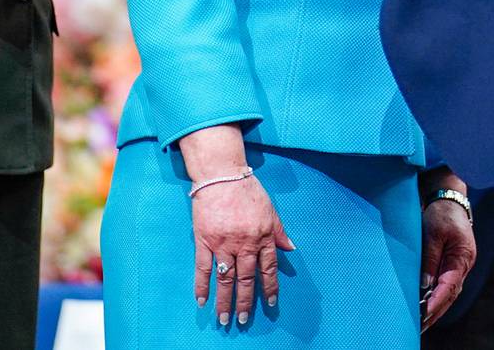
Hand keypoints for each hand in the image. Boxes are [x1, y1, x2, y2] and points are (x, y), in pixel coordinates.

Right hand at [191, 174, 295, 328]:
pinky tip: (202, 301)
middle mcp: (245, 243)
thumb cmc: (247, 189)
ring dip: (225, 301)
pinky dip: (202, 286)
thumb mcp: (270, 209)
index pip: (268, 268)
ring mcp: (224, 243)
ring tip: (224, 319)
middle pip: (246, 278)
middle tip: (244, 320)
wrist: (221, 174)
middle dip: (245, 301)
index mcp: (264, 236)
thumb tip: (291, 248)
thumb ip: (279, 231)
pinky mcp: (205, 240)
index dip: (269, 287)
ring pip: (226, 278)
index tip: (270, 303)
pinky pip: (203, 268)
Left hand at [419, 188, 476, 330]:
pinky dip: (437, 297)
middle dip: (436, 311)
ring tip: (422, 323)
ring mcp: (460, 264)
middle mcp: (464, 264)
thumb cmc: (442, 212)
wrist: (449, 197)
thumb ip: (430, 259)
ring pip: (449, 292)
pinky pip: (446, 284)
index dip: (437, 301)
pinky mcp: (453, 262)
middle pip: (451, 294)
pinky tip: (427, 306)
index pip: (449, 286)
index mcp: (463, 257)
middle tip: (420, 326)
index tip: (425, 314)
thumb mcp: (433, 233)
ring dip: (436, 307)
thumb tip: (425, 285)